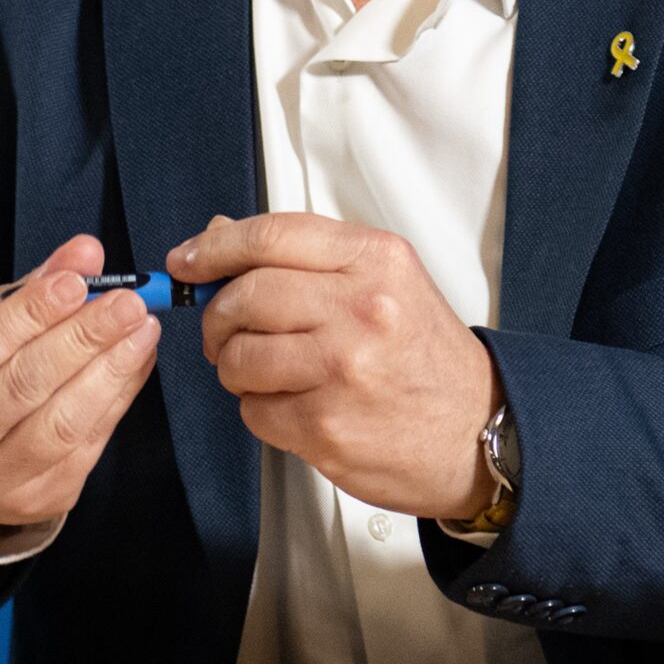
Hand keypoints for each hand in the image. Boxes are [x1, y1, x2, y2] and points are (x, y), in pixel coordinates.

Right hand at [0, 234, 160, 549]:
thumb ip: (32, 289)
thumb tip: (86, 252)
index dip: (32, 311)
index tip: (78, 281)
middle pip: (25, 383)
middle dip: (84, 337)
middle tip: (129, 302)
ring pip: (62, 422)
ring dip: (111, 370)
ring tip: (143, 330)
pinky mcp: (37, 498)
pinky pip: (88, 444)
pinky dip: (118, 398)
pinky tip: (136, 362)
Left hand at [171, 213, 499, 520]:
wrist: (478, 429)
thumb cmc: (424, 356)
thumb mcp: (382, 282)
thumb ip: (304, 256)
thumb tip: (218, 235)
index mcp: (374, 260)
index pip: (270, 236)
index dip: (213, 249)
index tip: (185, 262)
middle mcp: (361, 308)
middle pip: (245, 296)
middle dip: (219, 317)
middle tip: (224, 331)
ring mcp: (343, 370)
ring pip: (238, 357)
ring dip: (236, 368)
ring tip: (268, 372)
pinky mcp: (327, 427)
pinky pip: (253, 411)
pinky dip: (259, 410)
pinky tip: (294, 405)